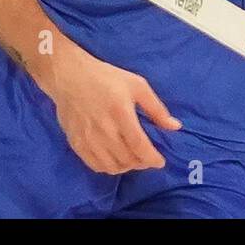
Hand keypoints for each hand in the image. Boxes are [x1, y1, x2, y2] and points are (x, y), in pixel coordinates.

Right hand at [44, 41, 182, 173]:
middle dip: (142, 163)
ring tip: (133, 159)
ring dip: (127, 167)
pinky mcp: (76, 143)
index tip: (160, 161)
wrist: (69, 76)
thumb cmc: (107, 78)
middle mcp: (103, 129)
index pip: (139, 145)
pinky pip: (95, 165)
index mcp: (120, 112)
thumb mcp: (137, 85)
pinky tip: (115, 159)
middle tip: (148, 157)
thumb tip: (175, 127)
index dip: (152, 158)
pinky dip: (109, 167)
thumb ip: (156, 109)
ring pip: (111, 166)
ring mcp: (87, 138)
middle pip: (127, 159)